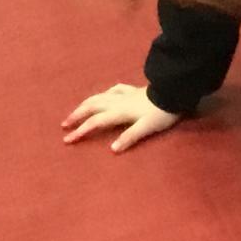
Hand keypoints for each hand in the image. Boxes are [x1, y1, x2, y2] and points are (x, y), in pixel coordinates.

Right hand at [62, 84, 180, 153]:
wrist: (175, 91)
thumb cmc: (162, 112)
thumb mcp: (147, 127)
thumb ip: (130, 137)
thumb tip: (112, 149)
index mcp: (119, 112)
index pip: (95, 122)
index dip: (81, 131)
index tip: (67, 140)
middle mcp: (118, 101)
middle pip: (92, 106)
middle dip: (77, 115)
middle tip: (64, 124)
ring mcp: (125, 94)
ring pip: (100, 97)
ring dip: (86, 104)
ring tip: (77, 111)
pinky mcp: (133, 90)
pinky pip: (114, 90)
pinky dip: (105, 94)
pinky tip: (105, 95)